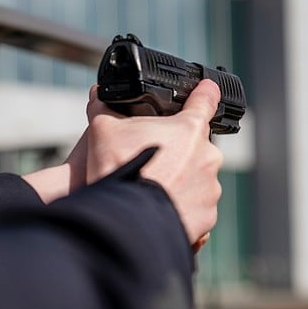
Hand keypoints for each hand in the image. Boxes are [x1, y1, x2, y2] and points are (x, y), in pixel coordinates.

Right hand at [81, 79, 223, 244]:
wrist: (124, 219)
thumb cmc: (118, 170)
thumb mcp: (103, 131)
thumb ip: (103, 108)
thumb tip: (98, 94)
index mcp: (189, 129)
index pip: (206, 100)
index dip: (205, 92)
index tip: (208, 89)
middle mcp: (207, 156)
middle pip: (195, 147)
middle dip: (176, 152)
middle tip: (150, 161)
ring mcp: (210, 188)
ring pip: (196, 179)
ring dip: (179, 181)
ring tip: (151, 189)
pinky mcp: (206, 216)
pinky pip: (195, 208)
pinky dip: (180, 208)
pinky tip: (158, 208)